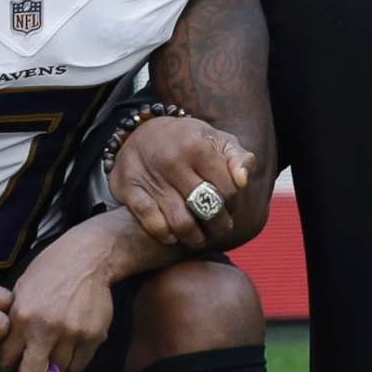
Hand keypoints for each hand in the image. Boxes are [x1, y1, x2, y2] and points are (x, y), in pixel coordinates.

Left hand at [0, 222, 119, 371]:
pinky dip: (75, 359)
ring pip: (58, 371)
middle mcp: (45, 328)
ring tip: (58, 343)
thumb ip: (14, 325)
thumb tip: (8, 357)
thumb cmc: (49, 273)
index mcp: (21, 318)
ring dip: (55, 364)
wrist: (87, 257)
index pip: (4, 362)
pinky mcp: (93, 335)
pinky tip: (74, 341)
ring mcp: (71, 333)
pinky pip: (79, 365)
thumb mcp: (21, 293)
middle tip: (32, 371)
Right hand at [109, 115, 255, 250]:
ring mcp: (149, 175)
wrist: (141, 133)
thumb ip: (238, 158)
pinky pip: (151, 221)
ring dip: (194, 237)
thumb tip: (243, 181)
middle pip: (206, 207)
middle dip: (218, 224)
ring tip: (200, 238)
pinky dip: (164, 234)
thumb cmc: (189, 141)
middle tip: (221, 229)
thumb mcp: (217, 140)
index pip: (227, 190)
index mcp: (197, 146)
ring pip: (180, 221)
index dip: (233, 204)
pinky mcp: (129, 188)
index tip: (230, 208)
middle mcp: (172, 159)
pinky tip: (173, 237)